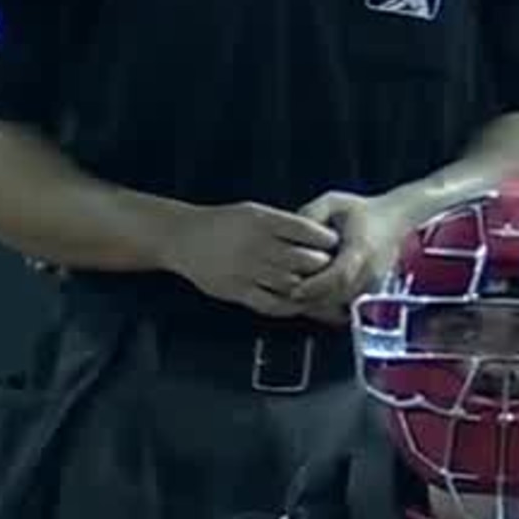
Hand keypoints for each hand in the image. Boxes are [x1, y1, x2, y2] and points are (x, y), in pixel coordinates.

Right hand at [158, 202, 339, 318]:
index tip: (335, 242)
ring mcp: (247, 270)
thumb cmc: (221, 223)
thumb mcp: (252, 212)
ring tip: (321, 286)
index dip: (325, 239)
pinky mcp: (238, 291)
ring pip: (291, 284)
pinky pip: (272, 304)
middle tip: (333, 268)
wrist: (183, 238)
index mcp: (261, 221)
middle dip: (323, 265)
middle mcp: (256, 245)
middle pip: (303, 260)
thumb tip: (316, 236)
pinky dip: (290, 306)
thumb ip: (281, 224)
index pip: (305, 230)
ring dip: (310, 287)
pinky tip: (299, 303)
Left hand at [281, 189, 419, 324]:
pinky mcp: (371, 296)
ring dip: (316, 307)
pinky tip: (310, 299)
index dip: (317, 286)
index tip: (294, 290)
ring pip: (340, 307)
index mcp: (362, 248)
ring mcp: (374, 286)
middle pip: (337, 297)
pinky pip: (345, 310)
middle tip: (285, 296)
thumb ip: (311, 214)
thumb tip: (291, 231)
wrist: (392, 221)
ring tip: (294, 297)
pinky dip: (326, 310)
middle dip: (310, 300)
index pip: (340, 275)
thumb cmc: (358, 211)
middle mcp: (371, 271)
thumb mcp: (333, 202)